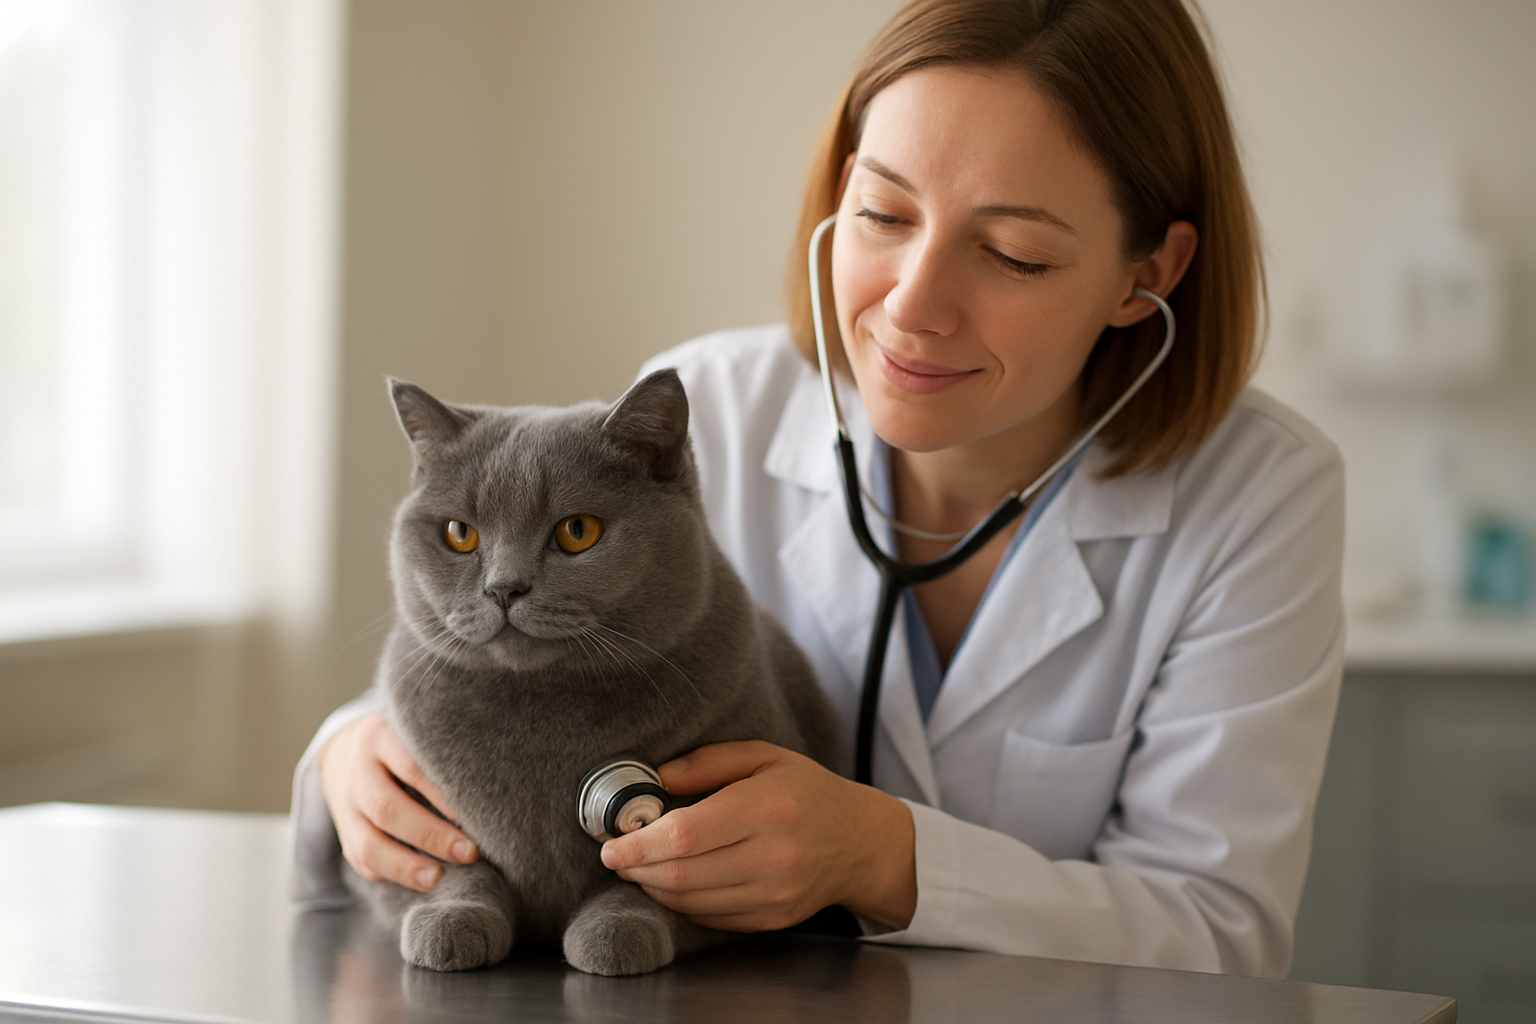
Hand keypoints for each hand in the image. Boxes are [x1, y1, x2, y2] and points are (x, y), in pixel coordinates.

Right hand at [318, 711, 479, 891]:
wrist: (344, 751)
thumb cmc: (403, 743)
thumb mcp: (416, 732)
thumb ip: (442, 749)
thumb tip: (492, 785)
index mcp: (380, 737)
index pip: (411, 766)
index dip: (443, 793)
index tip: (476, 813)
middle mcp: (358, 772)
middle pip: (387, 809)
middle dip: (431, 836)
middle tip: (470, 852)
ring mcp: (345, 807)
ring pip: (368, 844)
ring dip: (406, 866)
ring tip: (439, 878)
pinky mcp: (345, 835)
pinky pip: (361, 861)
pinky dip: (390, 875)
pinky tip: (420, 881)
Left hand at [598, 741, 915, 931]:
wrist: (859, 841)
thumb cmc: (807, 792)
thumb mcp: (763, 756)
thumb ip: (707, 763)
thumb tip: (655, 779)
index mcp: (765, 807)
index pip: (685, 835)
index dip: (639, 844)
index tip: (612, 843)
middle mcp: (771, 856)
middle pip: (680, 874)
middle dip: (637, 868)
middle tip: (618, 855)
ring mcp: (773, 893)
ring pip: (690, 901)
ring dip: (653, 888)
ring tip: (641, 867)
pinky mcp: (771, 918)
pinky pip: (709, 917)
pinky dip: (681, 903)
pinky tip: (674, 883)